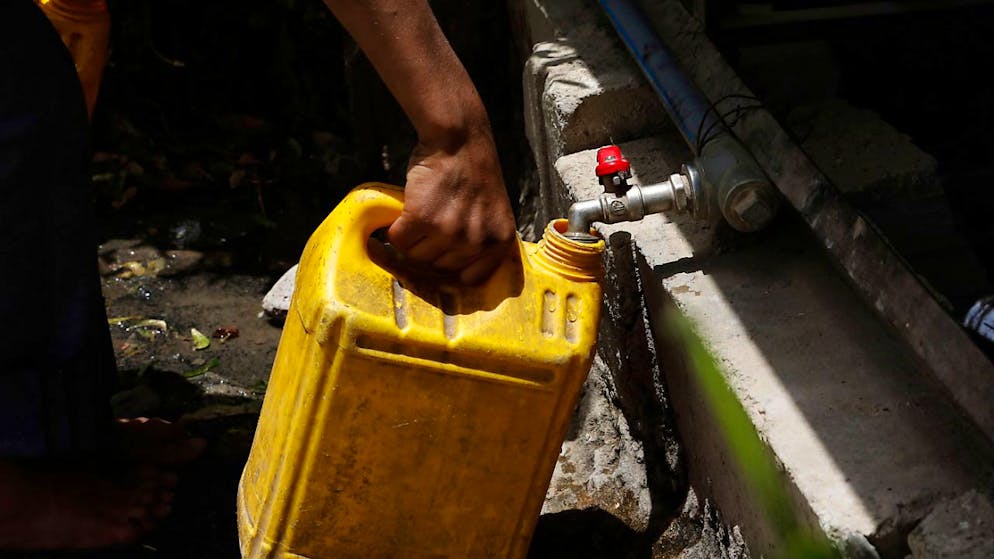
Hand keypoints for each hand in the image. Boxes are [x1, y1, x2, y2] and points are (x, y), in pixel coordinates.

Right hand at [387, 129, 515, 284]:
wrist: (459, 140)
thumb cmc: (474, 172)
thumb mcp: (493, 211)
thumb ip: (482, 238)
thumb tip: (458, 271)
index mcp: (499, 242)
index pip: (471, 278)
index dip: (453, 266)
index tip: (445, 254)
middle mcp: (476, 243)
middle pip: (439, 266)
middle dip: (431, 247)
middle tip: (431, 223)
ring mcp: (449, 232)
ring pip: (416, 256)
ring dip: (413, 238)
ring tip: (421, 214)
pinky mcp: (422, 220)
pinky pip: (399, 240)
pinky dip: (395, 229)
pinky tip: (403, 214)